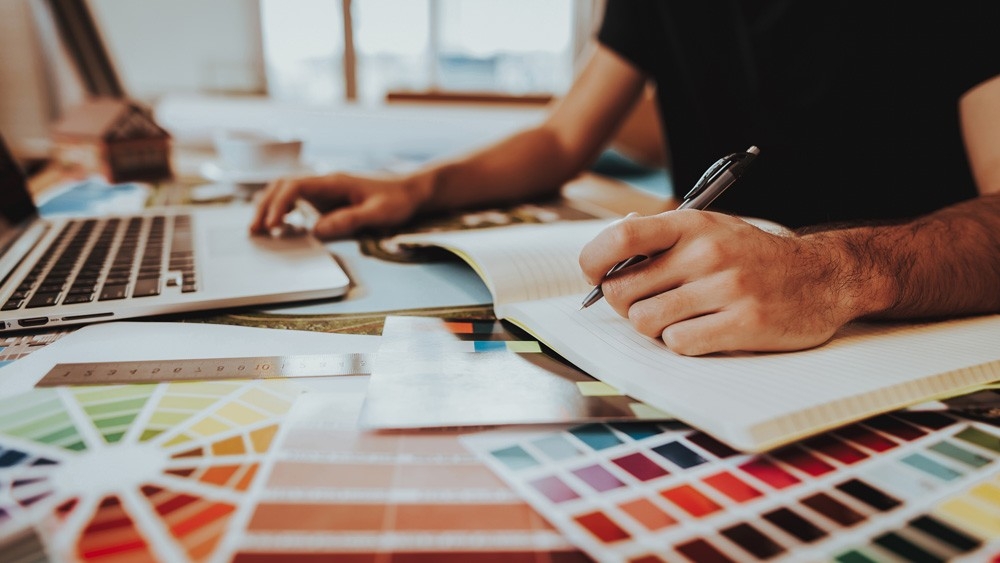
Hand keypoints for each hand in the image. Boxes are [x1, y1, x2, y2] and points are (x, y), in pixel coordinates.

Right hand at [249, 172, 425, 238]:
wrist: (410, 191)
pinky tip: (277, 227)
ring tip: (258, 229)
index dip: (280, 203)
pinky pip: (296, 200)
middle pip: (283, 185)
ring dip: (269, 206)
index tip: (272, 224)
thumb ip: (349, 220)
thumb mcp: (378, 213)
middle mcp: (324, 182)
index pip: (296, 185)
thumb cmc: (397, 200)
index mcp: (334, 181)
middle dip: (265, 205)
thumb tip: (317, 231)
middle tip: (254, 230)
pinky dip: (282, 210)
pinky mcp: (326, 200)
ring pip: (285, 191)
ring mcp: (323, 190)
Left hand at [579, 210, 857, 354]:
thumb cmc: (753, 256)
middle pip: (622, 292)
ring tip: (679, 317)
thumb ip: (660, 237)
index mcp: (692, 224)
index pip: (619, 237)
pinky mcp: (744, 324)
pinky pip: (678, 343)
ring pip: (645, 322)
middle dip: (626, 304)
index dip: (593, 263)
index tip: (596, 276)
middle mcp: (707, 252)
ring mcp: (726, 288)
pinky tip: (702, 331)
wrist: (824, 277)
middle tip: (649, 303)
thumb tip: (608, 247)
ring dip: (654, 327)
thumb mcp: (710, 229)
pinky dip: (681, 343)